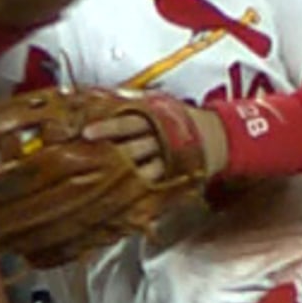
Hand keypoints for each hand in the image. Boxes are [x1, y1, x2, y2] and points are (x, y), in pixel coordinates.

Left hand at [84, 97, 230, 186]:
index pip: (127, 122)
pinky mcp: (174, 178)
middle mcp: (160, 139)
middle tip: (88, 163)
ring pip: (145, 171)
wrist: (215, 135)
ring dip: (125, 178)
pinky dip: (143, 195)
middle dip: (111, 156)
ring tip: (102, 184)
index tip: (86, 133)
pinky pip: (158, 188)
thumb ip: (131, 105)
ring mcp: (168, 161)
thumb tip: (94, 98)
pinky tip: (125, 204)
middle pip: (133, 149)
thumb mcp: (158, 105)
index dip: (107, 128)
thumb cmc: (175, 119)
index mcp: (154, 118)